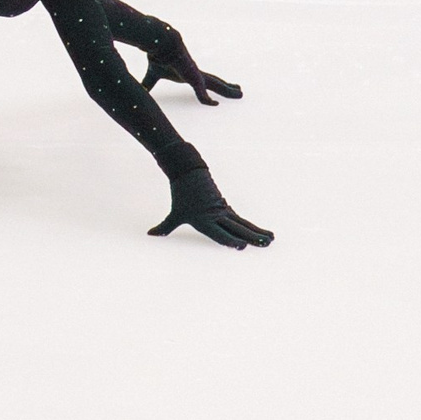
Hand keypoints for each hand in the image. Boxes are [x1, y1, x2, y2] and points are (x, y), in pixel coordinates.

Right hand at [143, 35, 241, 105]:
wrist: (161, 46)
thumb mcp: (153, 75)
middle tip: (238, 89)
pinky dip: (207, 100)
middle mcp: (196, 74)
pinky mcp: (194, 78)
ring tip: (241, 93)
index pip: (204, 82)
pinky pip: (202, 93)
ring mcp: (197, 76)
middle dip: (227, 87)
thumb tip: (138, 90)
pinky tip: (214, 104)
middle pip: (216, 82)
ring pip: (217, 85)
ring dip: (228, 91)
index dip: (210, 87)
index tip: (216, 91)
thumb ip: (148, 84)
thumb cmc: (157, 57)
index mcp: (189, 74)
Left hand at [150, 164, 272, 248]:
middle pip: (237, 229)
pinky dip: (252, 227)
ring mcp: (224, 211)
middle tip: (264, 244)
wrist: (189, 173)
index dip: (230, 240)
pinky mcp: (226, 207)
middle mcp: (217, 217)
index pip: (220, 234)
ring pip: (243, 224)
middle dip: (251, 237)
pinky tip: (262, 234)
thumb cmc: (181, 196)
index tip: (242, 246)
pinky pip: (242, 220)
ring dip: (257, 232)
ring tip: (270, 240)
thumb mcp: (175, 213)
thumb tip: (150, 235)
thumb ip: (165, 227)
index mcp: (204, 220)